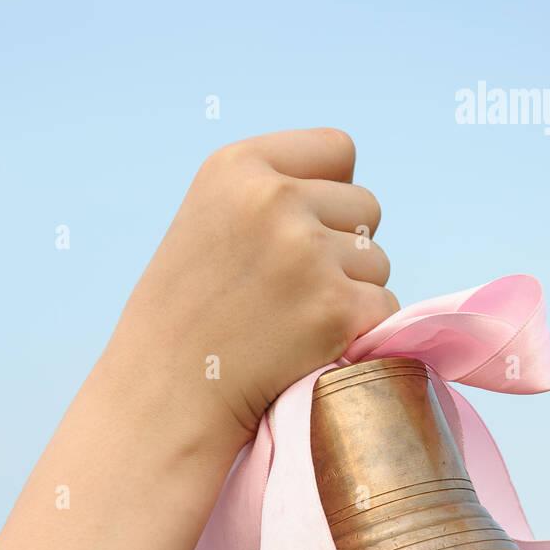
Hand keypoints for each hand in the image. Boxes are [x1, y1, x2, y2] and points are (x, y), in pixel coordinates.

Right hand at [102, 127, 397, 458]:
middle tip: (290, 293)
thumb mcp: (206, 224)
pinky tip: (312, 348)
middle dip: (341, 247)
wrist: (163, 399)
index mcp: (238, 167)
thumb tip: (351, 196)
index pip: (338, 149)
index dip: (327, 195)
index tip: (295, 236)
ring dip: (350, 293)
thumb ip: (269, 195)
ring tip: (292, 324)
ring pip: (378, 262)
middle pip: (365, 207)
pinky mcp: (336, 310)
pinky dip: (360, 333)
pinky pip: (385, 307)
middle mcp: (275, 200)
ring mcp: (308, 255)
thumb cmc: (182, 321)